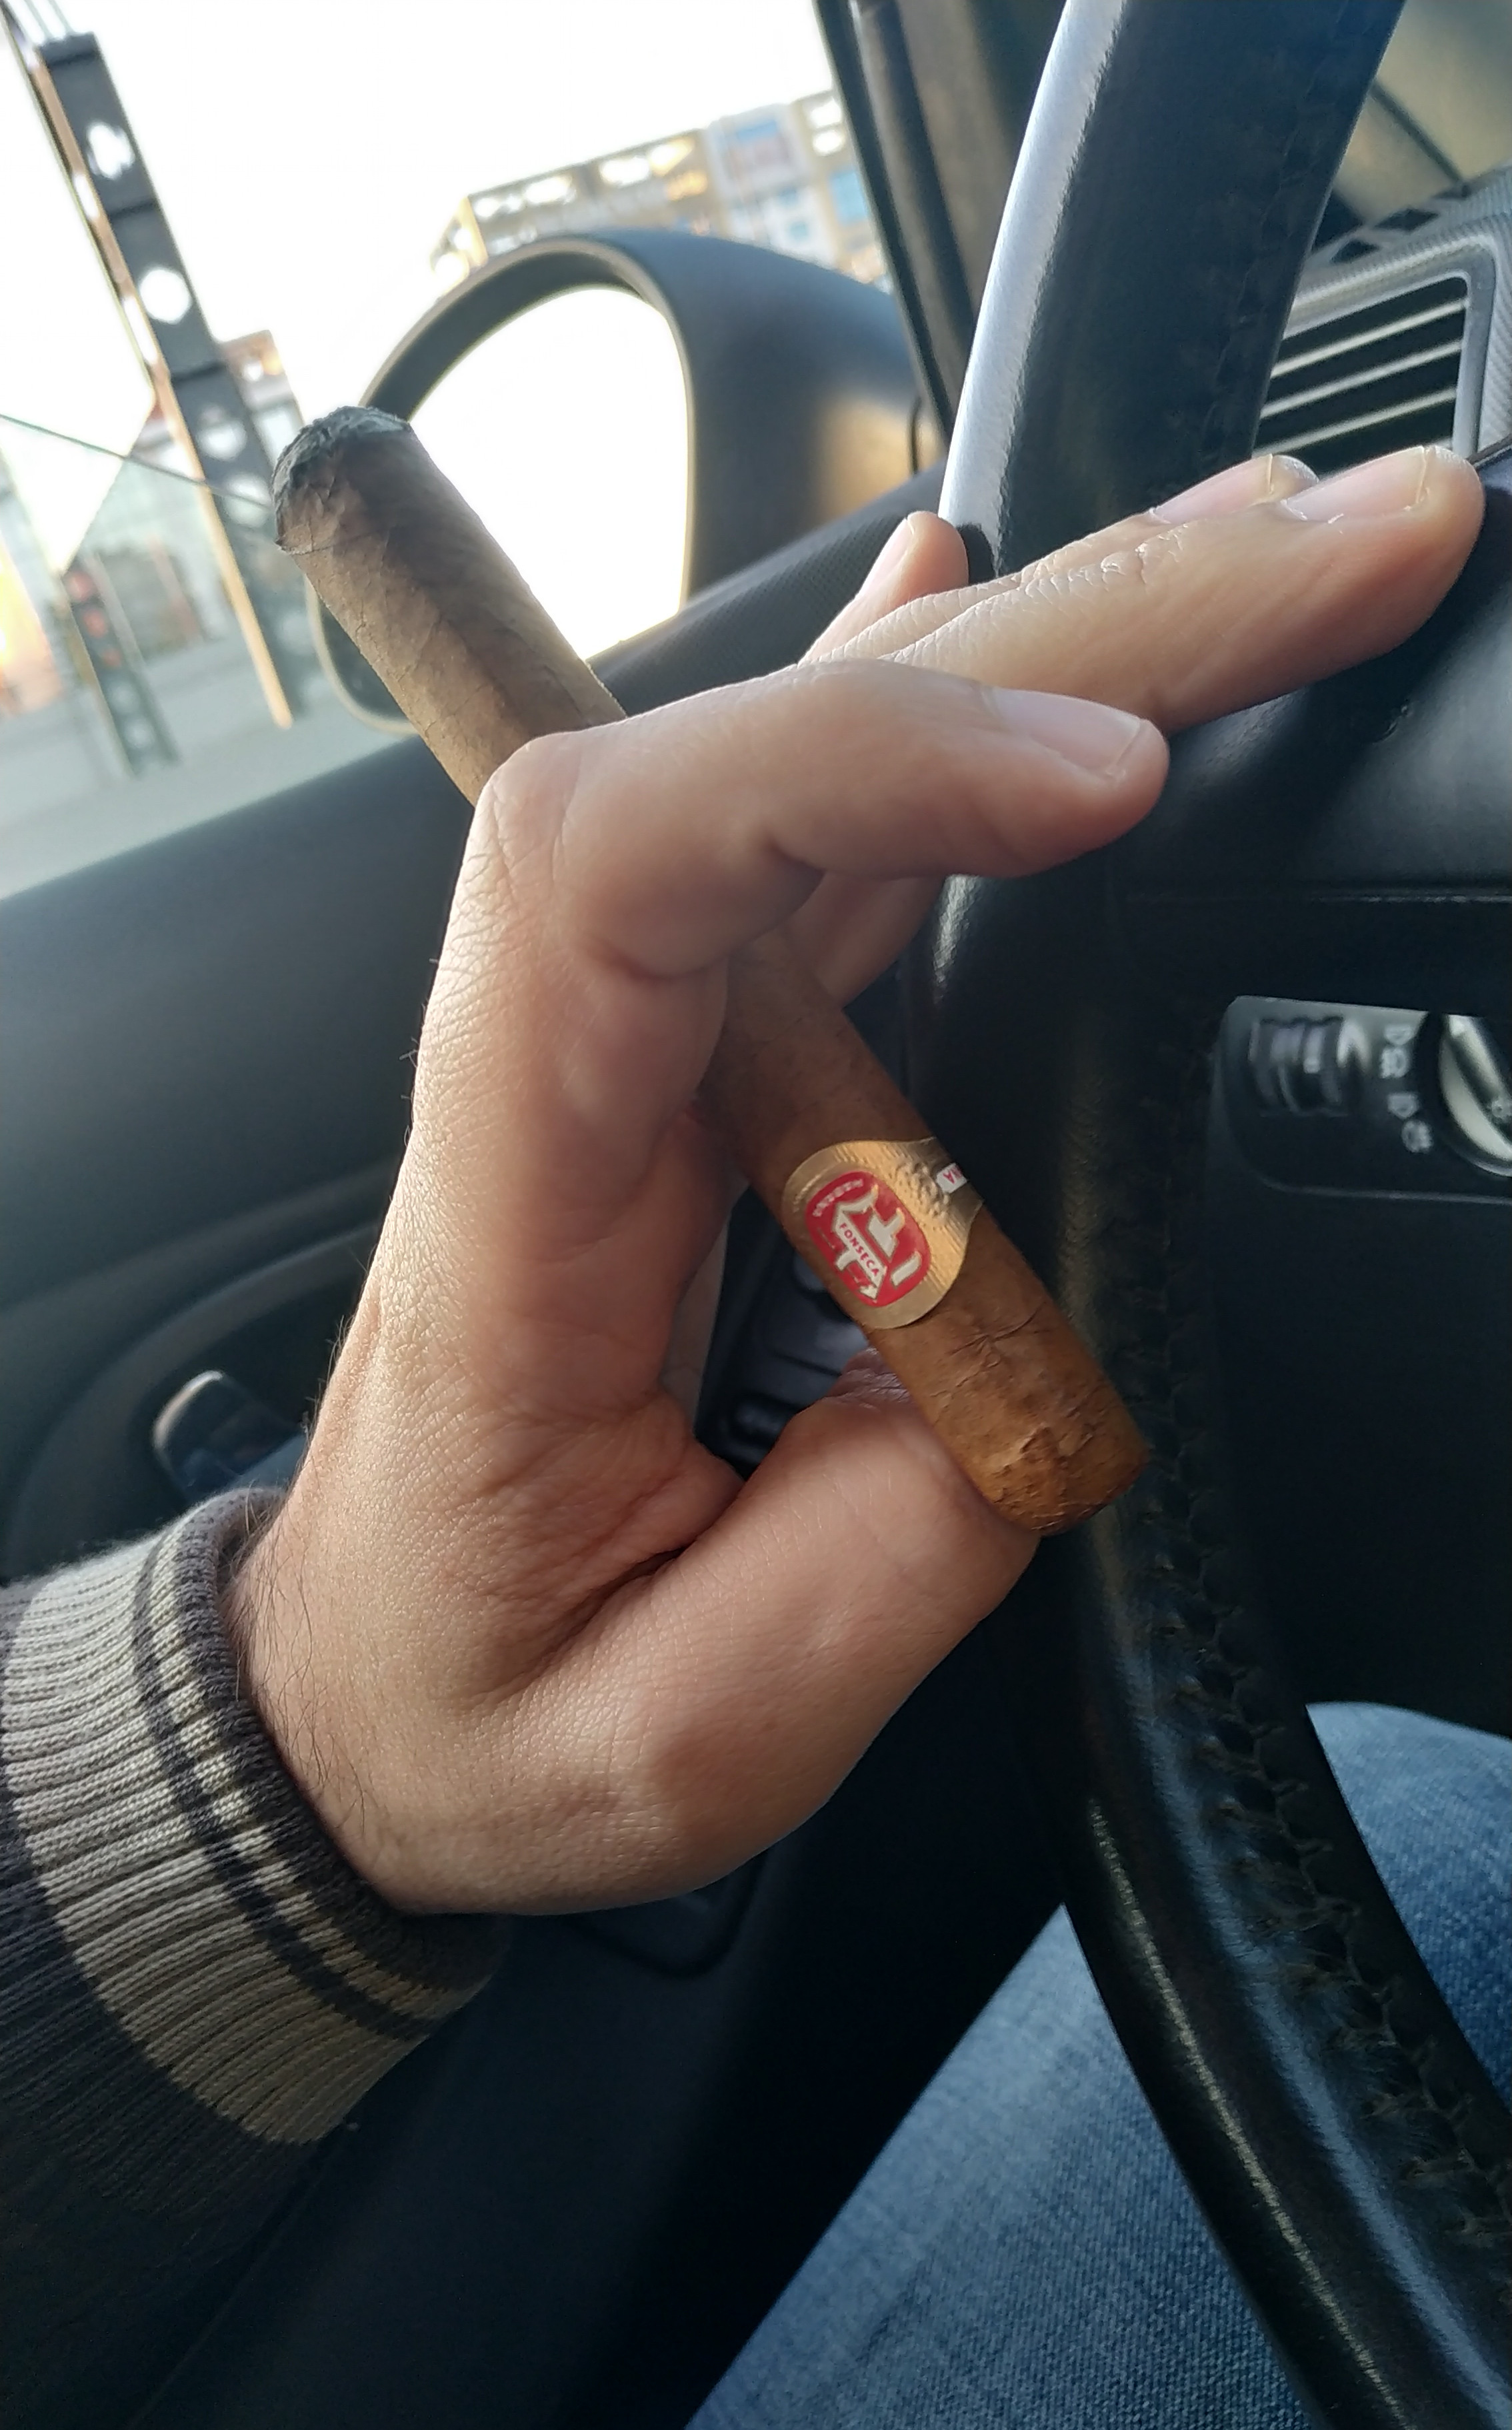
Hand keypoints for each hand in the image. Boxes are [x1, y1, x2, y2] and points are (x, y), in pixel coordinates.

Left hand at [230, 444, 1482, 1913]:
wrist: (358, 1692)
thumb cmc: (475, 1698)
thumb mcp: (681, 1726)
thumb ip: (883, 1559)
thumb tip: (1046, 1373)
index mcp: (511, 1206)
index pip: (622, 866)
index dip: (860, 764)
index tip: (1112, 780)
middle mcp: (566, 1075)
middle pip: (780, 752)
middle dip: (1072, 635)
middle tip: (1336, 557)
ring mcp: (647, 1058)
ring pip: (839, 773)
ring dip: (1070, 652)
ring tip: (1288, 569)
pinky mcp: (717, 1078)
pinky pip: (827, 853)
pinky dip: (941, 723)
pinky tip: (1029, 614)